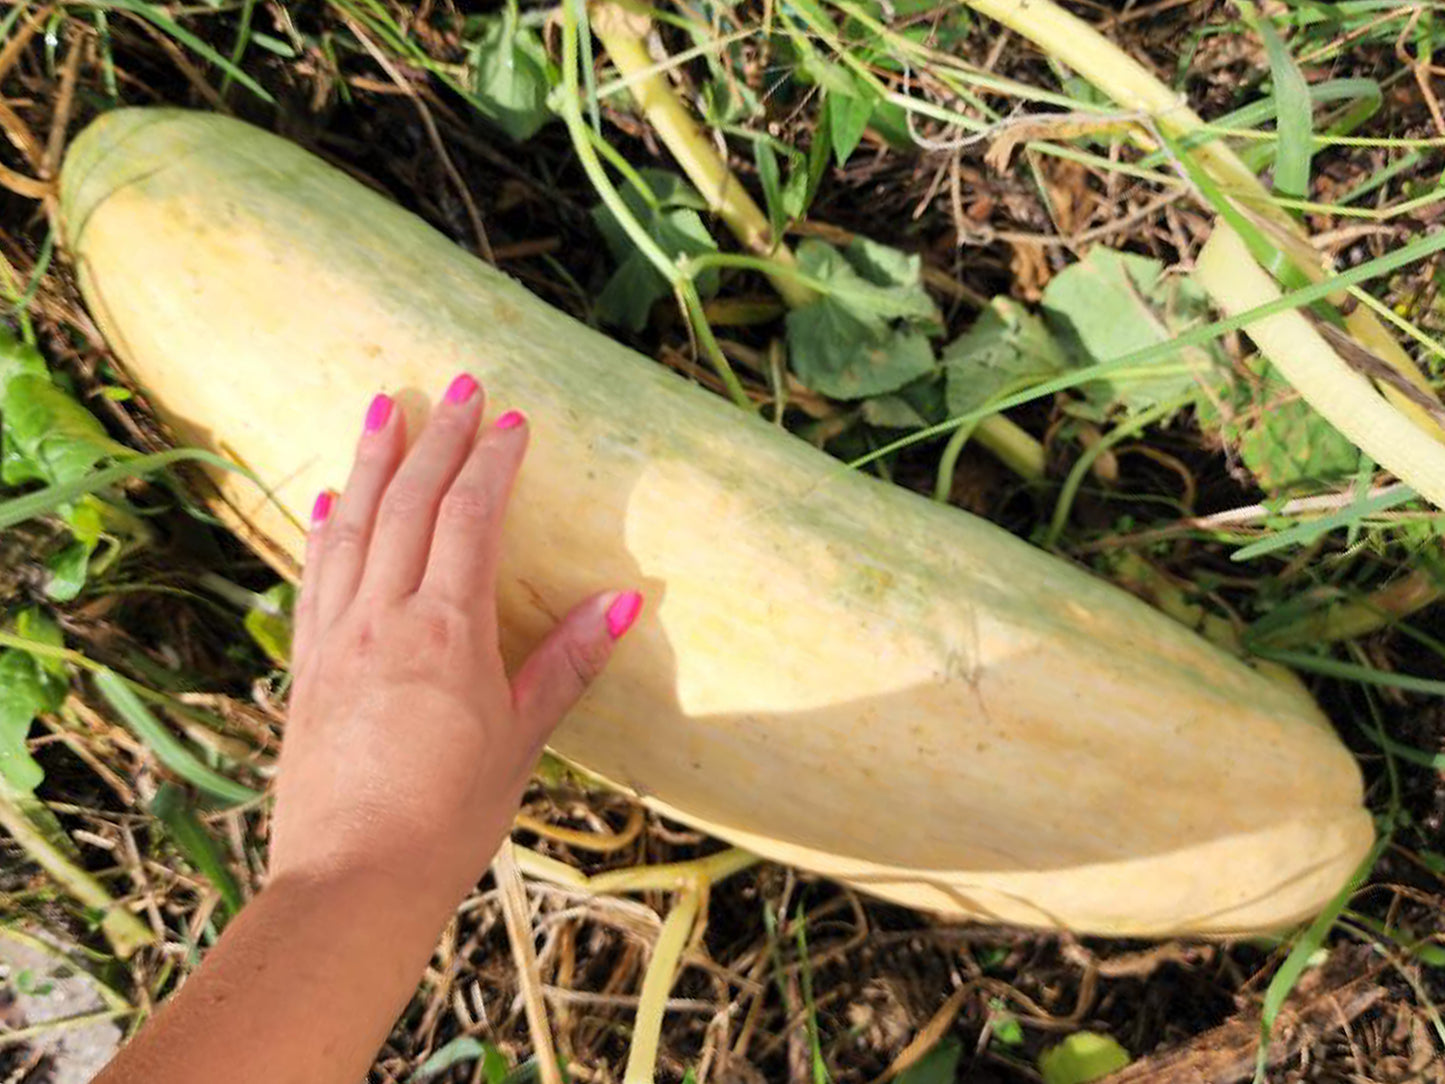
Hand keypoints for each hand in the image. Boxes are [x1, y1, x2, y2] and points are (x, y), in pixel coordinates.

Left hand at [271, 373, 640, 909]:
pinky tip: (325, 504)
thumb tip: (627, 601)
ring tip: (381, 407)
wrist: (351, 883)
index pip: (470, 520)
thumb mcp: (521, 742)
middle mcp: (383, 619)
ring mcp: (335, 639)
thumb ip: (567, 664)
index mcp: (445, 632)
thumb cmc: (447, 819)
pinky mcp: (305, 667)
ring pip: (352, 527)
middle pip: (409, 504)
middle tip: (457, 382)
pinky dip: (323, 531)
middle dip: (437, 438)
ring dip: (369, 462)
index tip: (512, 418)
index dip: (492, 462)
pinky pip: (314, 578)